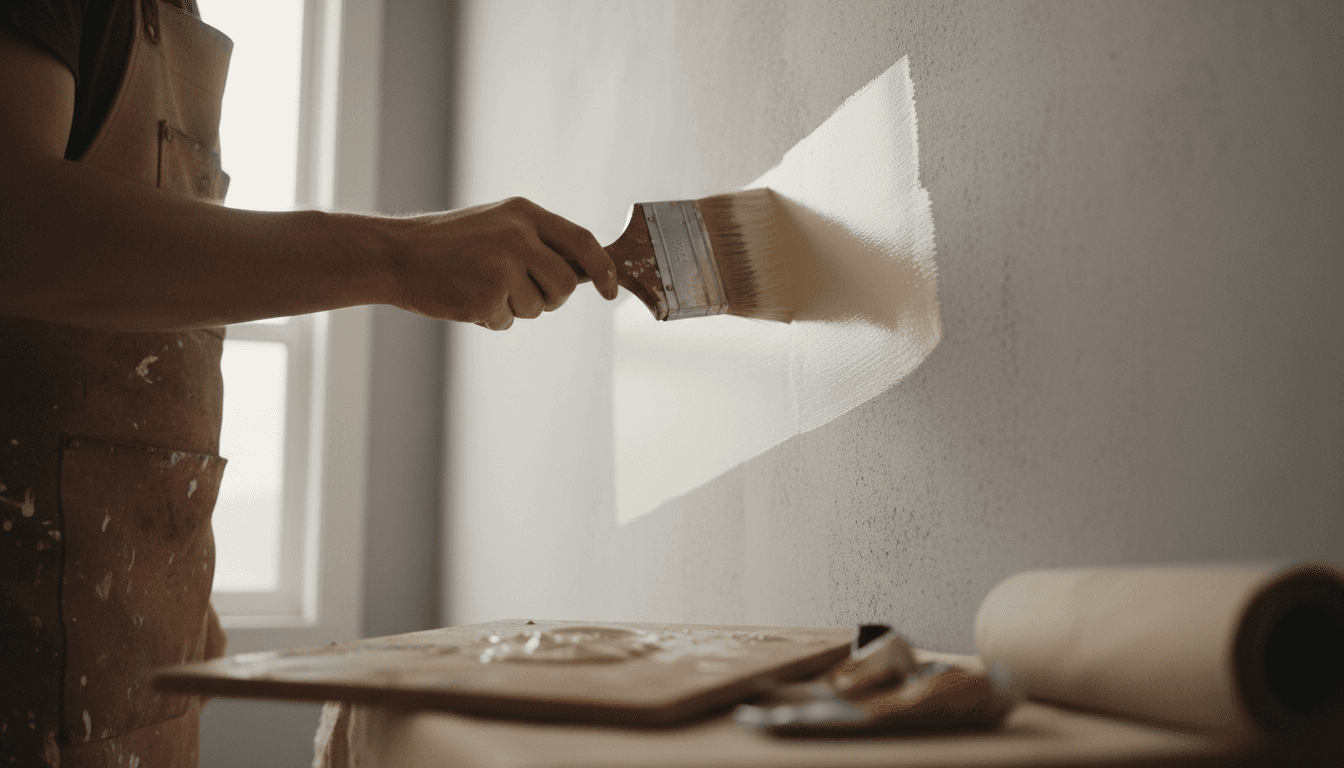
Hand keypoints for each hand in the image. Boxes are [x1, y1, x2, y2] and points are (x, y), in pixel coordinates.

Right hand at [384, 197, 616, 329]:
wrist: (398, 255)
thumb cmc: (450, 245)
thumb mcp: (498, 225)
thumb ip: (539, 242)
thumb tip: (588, 271)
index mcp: (524, 213)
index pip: (582, 241)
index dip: (603, 269)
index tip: (610, 290)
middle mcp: (518, 236)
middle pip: (564, 284)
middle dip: (550, 298)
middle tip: (519, 291)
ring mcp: (503, 266)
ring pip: (538, 308)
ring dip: (514, 308)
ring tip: (481, 286)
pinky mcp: (486, 296)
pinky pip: (508, 321)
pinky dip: (490, 318)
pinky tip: (467, 297)